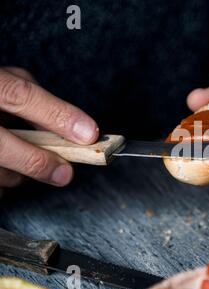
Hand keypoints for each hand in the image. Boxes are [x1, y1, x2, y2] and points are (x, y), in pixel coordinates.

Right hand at [0, 67, 98, 187]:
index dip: (57, 116)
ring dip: (15, 173)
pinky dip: (1, 182)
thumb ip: (30, 95)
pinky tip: (2, 167)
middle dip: (38, 163)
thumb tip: (68, 124)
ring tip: (19, 159)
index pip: (20, 96)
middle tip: (64, 173)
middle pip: (2, 146)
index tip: (89, 134)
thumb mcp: (1, 76)